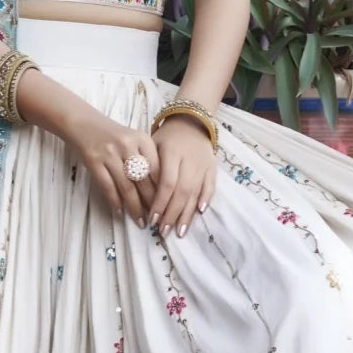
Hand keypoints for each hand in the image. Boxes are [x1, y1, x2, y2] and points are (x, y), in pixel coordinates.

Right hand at [68, 110, 159, 224]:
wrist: (82, 122)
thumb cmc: (112, 135)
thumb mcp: (134, 139)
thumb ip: (147, 158)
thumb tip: (160, 191)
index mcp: (142, 138)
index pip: (158, 169)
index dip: (164, 190)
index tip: (167, 206)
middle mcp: (127, 145)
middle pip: (144, 180)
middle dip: (151, 203)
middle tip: (157, 219)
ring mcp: (109, 153)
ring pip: (127, 186)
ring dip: (135, 207)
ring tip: (141, 221)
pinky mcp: (94, 161)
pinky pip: (107, 186)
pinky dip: (115, 201)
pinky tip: (120, 212)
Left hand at [150, 115, 216, 237]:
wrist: (191, 121)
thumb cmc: (166, 138)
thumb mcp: (152, 145)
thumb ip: (147, 168)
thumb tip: (140, 198)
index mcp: (171, 152)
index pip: (167, 183)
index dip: (160, 203)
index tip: (152, 219)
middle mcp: (189, 159)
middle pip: (182, 191)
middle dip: (172, 214)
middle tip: (163, 231)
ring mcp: (203, 163)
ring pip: (196, 192)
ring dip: (188, 214)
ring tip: (179, 231)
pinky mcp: (213, 167)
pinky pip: (211, 185)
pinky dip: (206, 199)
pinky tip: (200, 212)